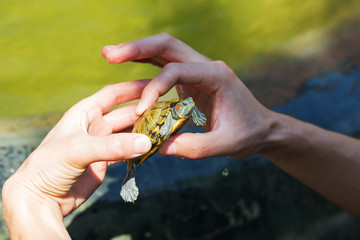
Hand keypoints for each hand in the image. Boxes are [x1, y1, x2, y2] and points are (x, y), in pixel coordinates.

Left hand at [2, 81, 150, 238]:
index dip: (133, 87)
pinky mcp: (104, 162)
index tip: (155, 83)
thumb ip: (113, 146)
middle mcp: (94, 125)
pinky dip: (139, 150)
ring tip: (164, 129)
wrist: (40, 198)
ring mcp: (100, 144)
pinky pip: (126, 151)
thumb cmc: (49, 166)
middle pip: (125, 114)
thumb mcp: (80, 150)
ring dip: (144, 132)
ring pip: (128, 133)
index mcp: (84, 112)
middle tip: (167, 111)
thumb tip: (147, 141)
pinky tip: (152, 148)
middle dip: (144, 112)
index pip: (113, 94)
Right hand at [102, 33, 273, 158]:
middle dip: (137, 48)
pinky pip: (165, 66)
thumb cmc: (248, 134)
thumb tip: (160, 146)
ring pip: (164, 50)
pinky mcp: (192, 79)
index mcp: (216, 75)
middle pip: (167, 45)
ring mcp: (198, 70)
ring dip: (137, 50)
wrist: (262, 128)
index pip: (177, 71)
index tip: (140, 110)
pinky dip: (145, 63)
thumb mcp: (226, 145)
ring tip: (109, 55)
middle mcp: (206, 66)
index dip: (154, 88)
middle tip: (108, 55)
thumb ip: (194, 148)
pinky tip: (127, 64)